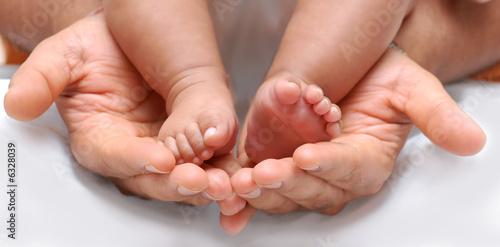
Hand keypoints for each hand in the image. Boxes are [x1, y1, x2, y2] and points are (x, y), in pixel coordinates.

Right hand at [4, 15, 233, 207]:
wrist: (129, 38)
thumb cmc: (96, 49)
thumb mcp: (64, 55)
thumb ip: (43, 79)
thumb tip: (17, 104)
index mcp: (100, 136)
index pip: (114, 156)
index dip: (135, 160)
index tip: (159, 159)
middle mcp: (134, 150)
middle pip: (153, 178)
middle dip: (176, 183)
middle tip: (200, 181)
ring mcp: (166, 148)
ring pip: (186, 175)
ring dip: (207, 183)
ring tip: (225, 184)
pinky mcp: (194, 141)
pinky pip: (210, 161)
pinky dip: (224, 169)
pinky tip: (238, 174)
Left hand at [228, 49, 484, 229]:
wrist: (354, 73)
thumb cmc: (384, 82)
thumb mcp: (413, 90)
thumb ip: (435, 115)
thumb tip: (471, 141)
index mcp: (367, 162)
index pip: (349, 170)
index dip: (330, 164)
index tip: (310, 156)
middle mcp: (334, 175)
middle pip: (311, 188)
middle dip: (287, 182)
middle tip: (263, 174)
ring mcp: (304, 172)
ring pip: (282, 193)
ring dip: (260, 191)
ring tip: (238, 184)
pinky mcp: (279, 163)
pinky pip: (261, 185)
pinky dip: (244, 196)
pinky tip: (228, 197)